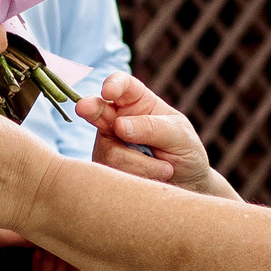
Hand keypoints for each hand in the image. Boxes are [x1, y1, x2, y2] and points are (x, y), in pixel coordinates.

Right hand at [80, 73, 234, 200]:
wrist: (187, 186)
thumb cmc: (185, 153)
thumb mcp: (179, 136)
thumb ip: (152, 128)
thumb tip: (118, 126)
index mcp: (138, 102)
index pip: (123, 85)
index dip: (113, 85)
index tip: (108, 92)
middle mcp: (116, 119)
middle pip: (96, 109)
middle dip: (90, 108)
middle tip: (83, 108)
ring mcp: (108, 144)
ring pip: (111, 151)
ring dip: (142, 163)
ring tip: (165, 168)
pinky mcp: (105, 169)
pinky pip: (114, 173)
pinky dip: (139, 176)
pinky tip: (153, 178)